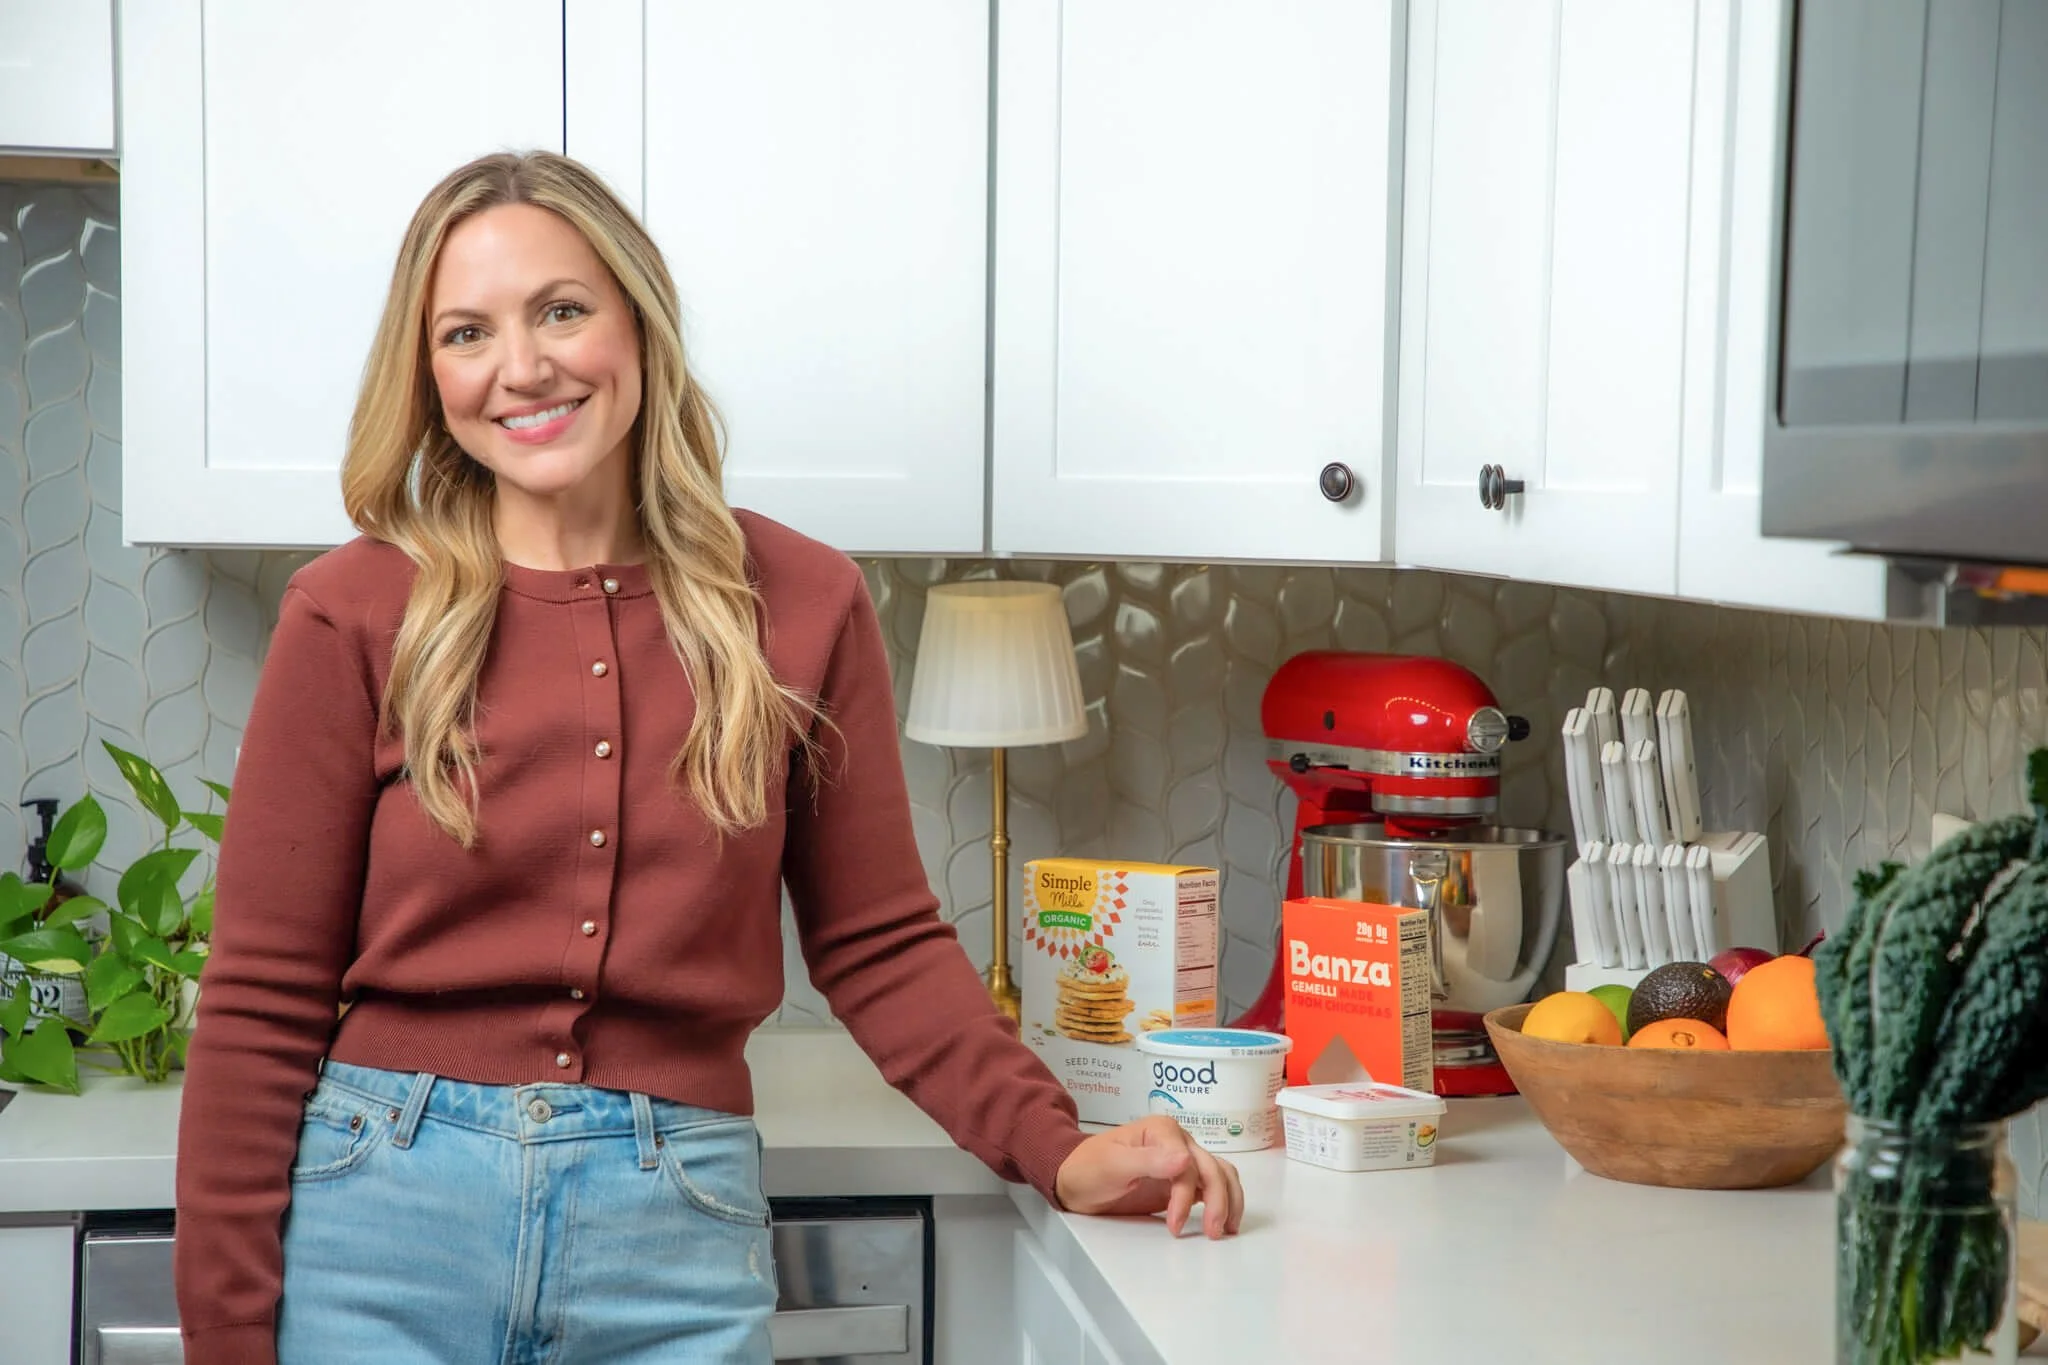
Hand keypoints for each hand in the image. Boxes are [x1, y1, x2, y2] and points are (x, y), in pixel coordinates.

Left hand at [1053, 1115, 1244, 1238]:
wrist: (1075, 1180)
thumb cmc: (1089, 1168)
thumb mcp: (1113, 1165)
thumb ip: (1148, 1161)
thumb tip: (1186, 1158)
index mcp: (1163, 1131)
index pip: (1188, 1164)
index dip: (1186, 1195)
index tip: (1174, 1224)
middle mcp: (1178, 1142)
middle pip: (1212, 1168)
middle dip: (1217, 1201)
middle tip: (1212, 1233)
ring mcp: (1182, 1161)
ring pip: (1220, 1174)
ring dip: (1228, 1200)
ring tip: (1226, 1231)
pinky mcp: (1182, 1181)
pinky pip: (1212, 1186)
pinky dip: (1224, 1201)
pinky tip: (1225, 1221)